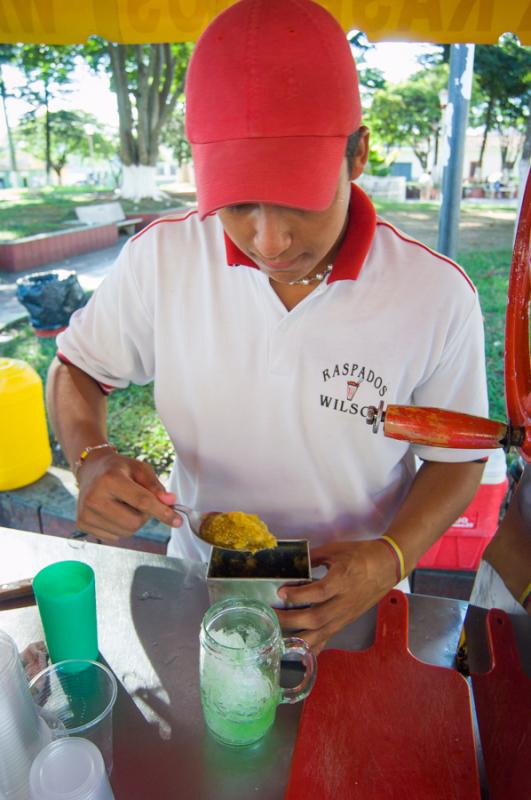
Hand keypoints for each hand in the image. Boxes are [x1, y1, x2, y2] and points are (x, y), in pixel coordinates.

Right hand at [76, 450, 181, 543]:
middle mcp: (94, 497)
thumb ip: (156, 486)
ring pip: (126, 532)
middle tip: (140, 502)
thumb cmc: (119, 469)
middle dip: (145, 516)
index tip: (178, 521)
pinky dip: (121, 527)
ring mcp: (86, 512)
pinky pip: (114, 537)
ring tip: (125, 504)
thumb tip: (170, 502)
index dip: (163, 512)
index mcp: (110, 480)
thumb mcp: (140, 469)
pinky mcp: (82, 523)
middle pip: (135, 522)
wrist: (91, 469)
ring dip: (133, 522)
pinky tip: (114, 511)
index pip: (142, 501)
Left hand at [275, 540, 397, 653]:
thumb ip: (312, 557)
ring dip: (297, 637)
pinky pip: (327, 638)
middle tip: (270, 615)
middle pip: (316, 618)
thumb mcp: (335, 550)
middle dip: (290, 620)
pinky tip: (296, 651)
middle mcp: (344, 602)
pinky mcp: (345, 622)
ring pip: (320, 634)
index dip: (298, 595)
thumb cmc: (361, 555)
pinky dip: (312, 647)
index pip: (318, 593)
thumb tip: (291, 563)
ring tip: (277, 635)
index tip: (281, 592)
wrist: (387, 566)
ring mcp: (345, 615)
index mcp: (342, 580)